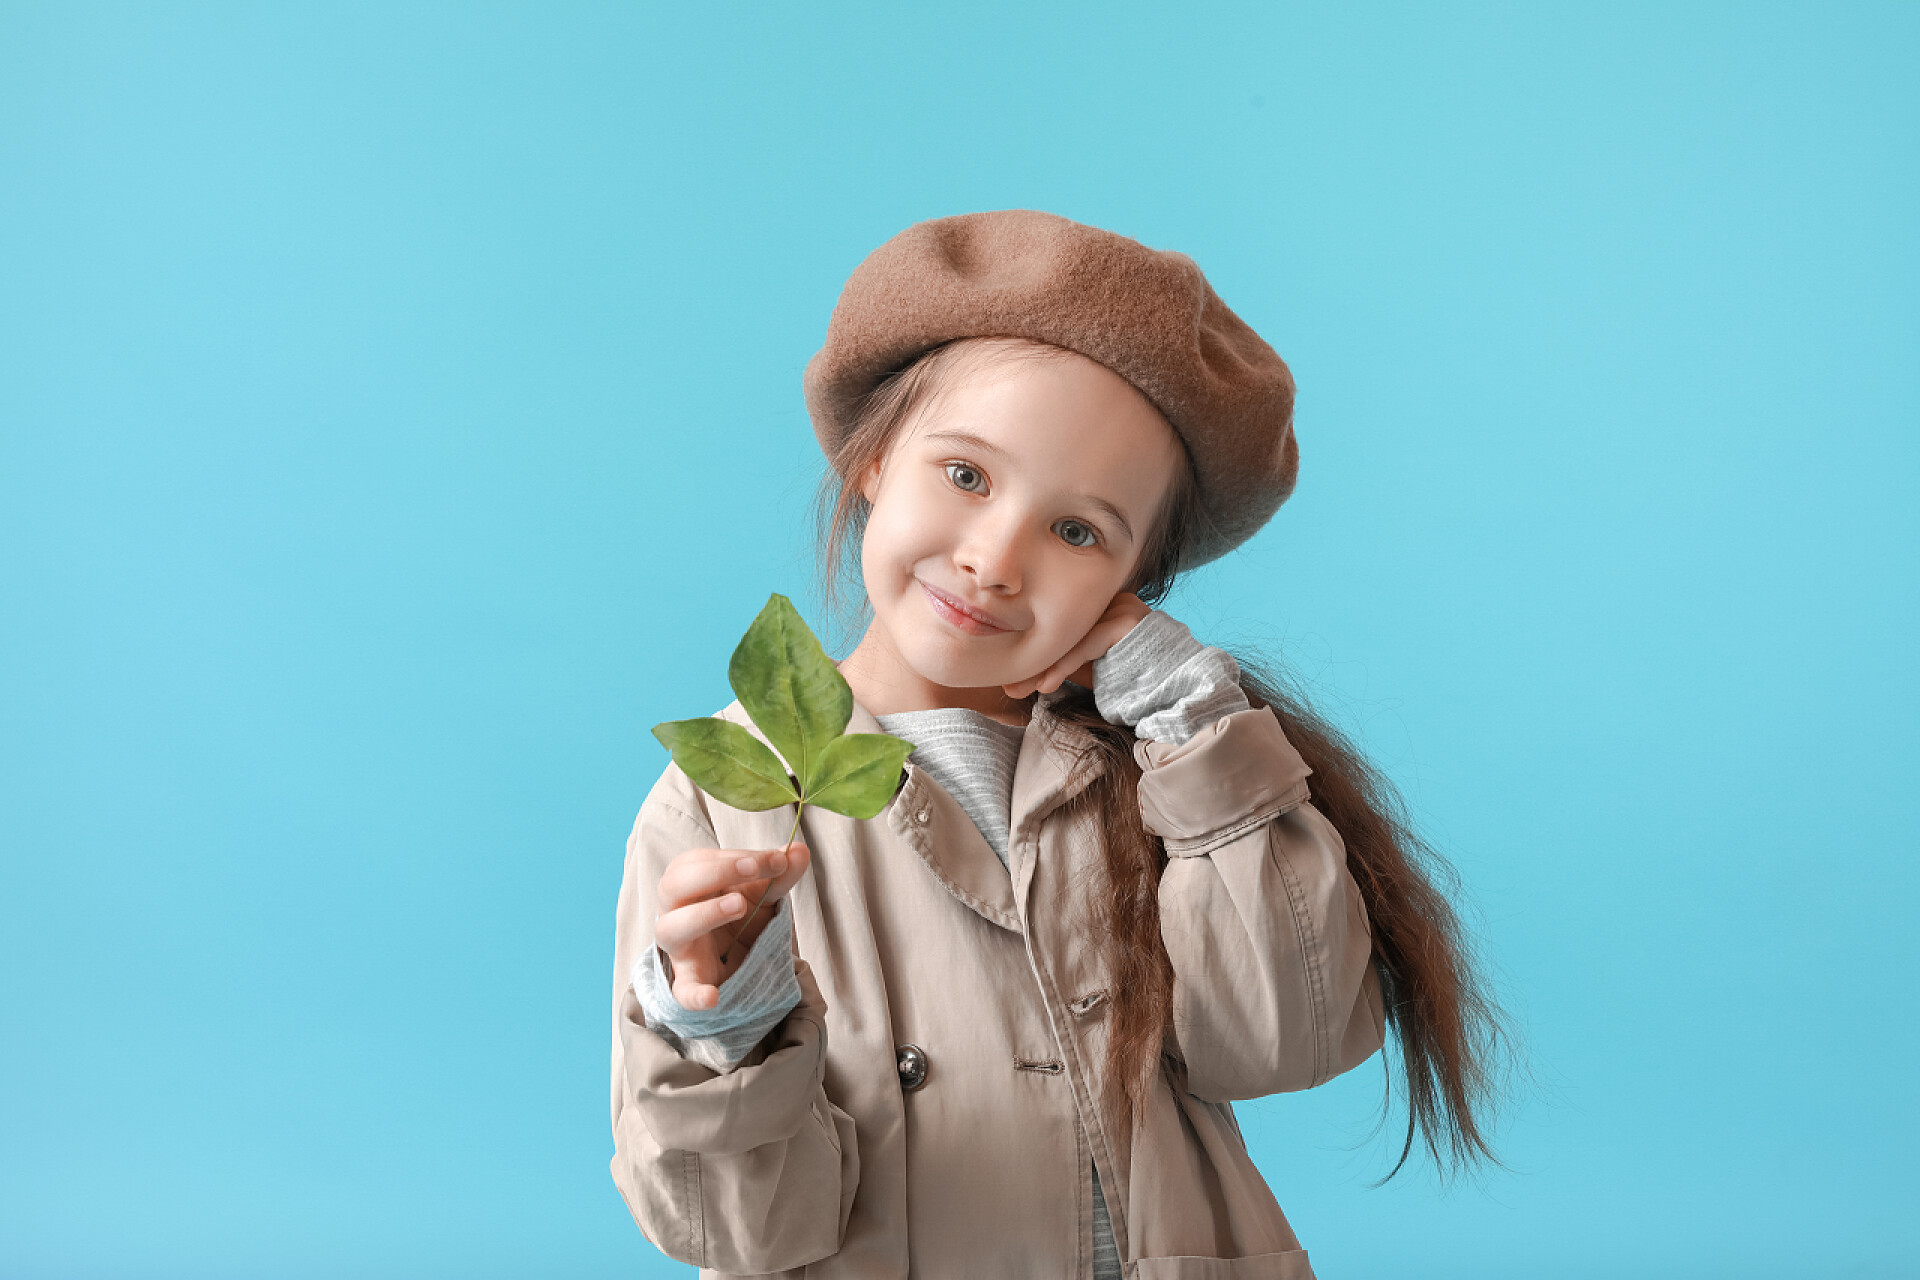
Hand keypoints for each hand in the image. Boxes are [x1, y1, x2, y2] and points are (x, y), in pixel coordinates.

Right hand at [652, 841, 811, 1010]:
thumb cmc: (740, 915)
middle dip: (714, 872)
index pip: (699, 860)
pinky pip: (683, 990)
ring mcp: (680, 948)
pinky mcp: (689, 982)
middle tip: (753, 868)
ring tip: (740, 905)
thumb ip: (780, 873)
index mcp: (689, 882)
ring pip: (671, 928)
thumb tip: (800, 850)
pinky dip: (694, 994)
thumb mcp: (762, 893)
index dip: (734, 855)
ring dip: (704, 913)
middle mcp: (676, 911)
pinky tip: (712, 997)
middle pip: (673, 885)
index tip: (775, 857)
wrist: (734, 960)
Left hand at [1001, 591, 1152, 698]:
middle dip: (1032, 662)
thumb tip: (1012, 681)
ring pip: (1071, 638)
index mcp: (1099, 605)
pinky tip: (1046, 684)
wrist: (1169, 689)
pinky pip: (1087, 644)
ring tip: (1020, 689)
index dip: (1033, 652)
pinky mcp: (1128, 620)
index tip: (1009, 678)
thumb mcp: (1085, 669)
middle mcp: (1110, 599)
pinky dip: (1063, 666)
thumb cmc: (1126, 679)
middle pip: (1062, 631)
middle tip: (1009, 687)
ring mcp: (1121, 606)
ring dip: (1042, 666)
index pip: (1059, 625)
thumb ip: (1059, 663)